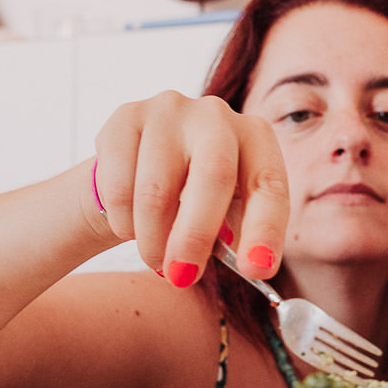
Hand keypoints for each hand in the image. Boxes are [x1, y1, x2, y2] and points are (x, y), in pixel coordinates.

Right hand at [91, 92, 290, 285]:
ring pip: (156, 190)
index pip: (269, 185)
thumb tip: (249, 267)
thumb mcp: (226, 213)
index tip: (257, 270)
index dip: (265, 229)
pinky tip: (131, 225)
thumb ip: (236, 236)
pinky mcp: (126, 117)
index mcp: (256, 139)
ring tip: (155, 258)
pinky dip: (123, 221)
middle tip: (182, 277)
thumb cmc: (195, 197)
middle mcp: (217, 115)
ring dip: (152, 240)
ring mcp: (169, 110)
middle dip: (195, 236)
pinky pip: (118, 185)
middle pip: (213, 175)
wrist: (139, 167)